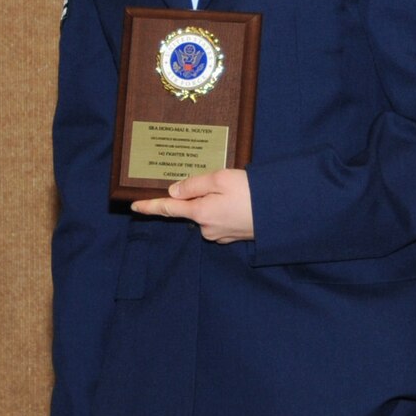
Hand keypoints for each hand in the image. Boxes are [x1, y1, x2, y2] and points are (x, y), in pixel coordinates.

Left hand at [130, 168, 253, 241]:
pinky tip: (240, 201)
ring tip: (236, 189)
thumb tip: (174, 191)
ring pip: (207, 213)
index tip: (134, 206)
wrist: (281, 212)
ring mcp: (220, 235)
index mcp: (200, 212)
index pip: (168, 209)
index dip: (150, 206)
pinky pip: (220, 219)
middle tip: (222, 180)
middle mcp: (207, 228)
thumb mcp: (219, 179)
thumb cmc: (251, 193)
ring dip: (215, 201)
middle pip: (192, 208)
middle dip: (200, 194)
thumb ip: (193, 184)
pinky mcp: (233, 236)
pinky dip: (225, 209)